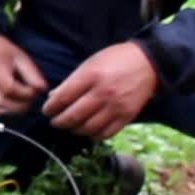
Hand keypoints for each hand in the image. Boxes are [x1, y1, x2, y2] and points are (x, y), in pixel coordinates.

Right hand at [0, 34, 47, 115]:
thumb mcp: (19, 56)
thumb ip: (32, 74)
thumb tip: (42, 90)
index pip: (17, 93)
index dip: (29, 94)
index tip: (33, 90)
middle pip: (9, 106)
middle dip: (23, 103)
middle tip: (26, 94)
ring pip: (1, 112)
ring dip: (12, 108)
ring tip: (14, 94)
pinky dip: (0, 110)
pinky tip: (3, 99)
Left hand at [43, 41, 158, 141]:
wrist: (148, 63)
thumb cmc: (116, 59)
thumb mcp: (90, 62)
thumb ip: (72, 80)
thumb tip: (54, 96)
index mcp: (91, 76)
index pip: (64, 98)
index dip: (51, 108)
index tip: (47, 111)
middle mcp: (103, 93)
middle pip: (73, 116)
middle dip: (59, 122)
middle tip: (55, 122)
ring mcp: (116, 107)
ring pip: (88, 128)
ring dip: (75, 130)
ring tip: (71, 126)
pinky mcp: (127, 117)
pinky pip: (105, 134)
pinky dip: (93, 135)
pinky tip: (88, 130)